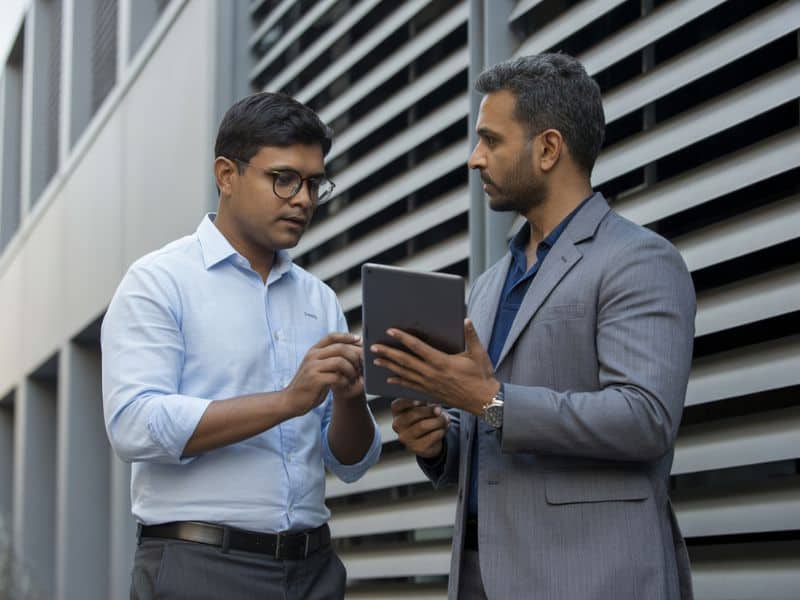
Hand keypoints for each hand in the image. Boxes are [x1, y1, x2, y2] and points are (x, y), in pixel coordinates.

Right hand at [283, 333, 362, 416]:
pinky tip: (345, 384)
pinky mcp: (315, 379)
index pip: (332, 336)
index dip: (347, 336)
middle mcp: (312, 356)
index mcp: (313, 351)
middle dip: (355, 355)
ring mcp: (313, 367)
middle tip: (361, 364)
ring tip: (353, 377)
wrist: (291, 400)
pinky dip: (345, 381)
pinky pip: (337, 376)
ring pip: (340, 361)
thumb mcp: (317, 367)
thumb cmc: (308, 384)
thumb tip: (350, 351)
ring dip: (351, 370)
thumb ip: (329, 358)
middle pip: (340, 348)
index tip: (359, 340)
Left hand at [372, 320, 499, 414]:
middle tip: (373, 347)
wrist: (484, 401)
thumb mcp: (478, 354)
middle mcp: (432, 373)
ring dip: (389, 366)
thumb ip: (471, 336)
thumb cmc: (482, 376)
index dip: (403, 338)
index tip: (390, 331)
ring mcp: (429, 384)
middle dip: (388, 353)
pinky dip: (399, 381)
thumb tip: (466, 320)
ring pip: (404, 374)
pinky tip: (389, 378)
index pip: (417, 347)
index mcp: (442, 361)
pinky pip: (410, 386)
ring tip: (375, 361)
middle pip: (405, 361)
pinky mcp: (430, 392)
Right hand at [391, 398, 449, 457]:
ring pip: (423, 425)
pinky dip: (441, 431)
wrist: (430, 441)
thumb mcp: (426, 408)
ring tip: (445, 420)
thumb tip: (437, 410)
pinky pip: (432, 436)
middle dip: (430, 411)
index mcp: (397, 412)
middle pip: (414, 414)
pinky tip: (442, 430)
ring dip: (438, 421)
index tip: (421, 401)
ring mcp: (405, 438)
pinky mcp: (416, 448)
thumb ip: (430, 406)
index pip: (397, 404)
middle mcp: (397, 425)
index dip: (408, 402)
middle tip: (440, 411)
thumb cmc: (426, 418)